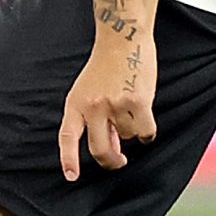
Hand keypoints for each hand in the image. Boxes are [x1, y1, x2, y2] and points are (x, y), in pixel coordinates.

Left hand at [59, 29, 156, 180]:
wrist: (122, 39)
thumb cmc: (104, 68)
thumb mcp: (88, 92)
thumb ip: (95, 120)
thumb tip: (113, 147)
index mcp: (75, 103)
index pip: (67, 137)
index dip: (69, 159)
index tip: (72, 177)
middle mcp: (92, 106)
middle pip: (100, 149)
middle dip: (111, 161)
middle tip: (119, 162)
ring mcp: (115, 105)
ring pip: (128, 137)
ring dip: (132, 130)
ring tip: (130, 108)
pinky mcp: (138, 102)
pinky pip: (145, 131)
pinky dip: (147, 132)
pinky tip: (145, 120)